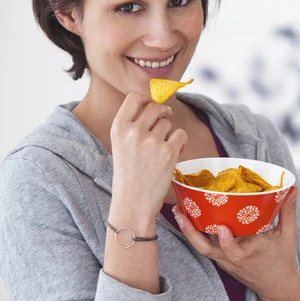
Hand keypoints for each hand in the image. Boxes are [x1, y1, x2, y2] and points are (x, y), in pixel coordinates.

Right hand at [110, 92, 187, 218]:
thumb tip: (156, 105)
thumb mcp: (120, 145)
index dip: (147, 99)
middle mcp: (133, 131)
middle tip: (163, 124)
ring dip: (169, 133)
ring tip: (162, 150)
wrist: (132, 203)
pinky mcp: (168, 152)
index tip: (152, 106)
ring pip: (168, 122)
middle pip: (155, 107)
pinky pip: (181, 134)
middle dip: (162, 114)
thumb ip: (133, 125)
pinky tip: (173, 154)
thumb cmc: (128, 175)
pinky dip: (181, 143)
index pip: (134, 97)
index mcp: (118, 127)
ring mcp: (151, 141)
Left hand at [172, 187, 298, 300]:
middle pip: (206, 249)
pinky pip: (204, 246)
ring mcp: (224, 260)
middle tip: (180, 212)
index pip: (234, 251)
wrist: (276, 287)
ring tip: (178, 211)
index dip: (227, 242)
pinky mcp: (220, 259)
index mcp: (249, 253)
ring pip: (201, 247)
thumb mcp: (288, 235)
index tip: (223, 228)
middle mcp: (232, 258)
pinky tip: (187, 216)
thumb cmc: (282, 260)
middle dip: (191, 232)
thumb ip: (288, 211)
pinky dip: (194, 233)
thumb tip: (293, 188)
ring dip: (187, 231)